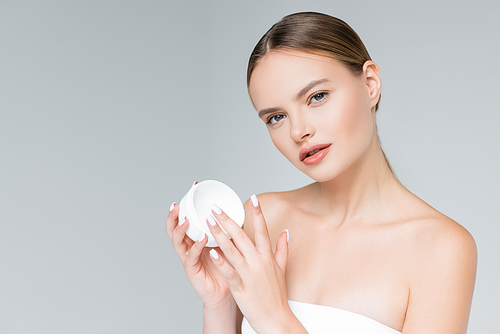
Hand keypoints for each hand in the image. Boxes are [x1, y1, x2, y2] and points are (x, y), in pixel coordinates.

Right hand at [166, 202, 233, 308]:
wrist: (226, 293)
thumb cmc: (227, 268)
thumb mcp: (228, 244)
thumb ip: (231, 229)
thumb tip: (242, 210)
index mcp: (196, 237)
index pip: (187, 216)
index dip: (188, 202)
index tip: (193, 186)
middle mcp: (189, 245)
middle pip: (174, 228)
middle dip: (173, 216)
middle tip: (176, 205)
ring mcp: (188, 257)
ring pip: (177, 241)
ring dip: (180, 229)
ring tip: (185, 220)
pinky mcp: (192, 270)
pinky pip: (190, 257)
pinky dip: (195, 247)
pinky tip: (202, 239)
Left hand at [206, 195, 296, 333]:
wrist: (276, 319)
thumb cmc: (276, 296)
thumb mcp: (281, 269)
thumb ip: (282, 249)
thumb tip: (286, 232)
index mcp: (267, 257)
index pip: (263, 230)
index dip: (257, 213)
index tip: (252, 198)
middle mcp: (259, 262)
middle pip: (242, 236)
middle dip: (228, 220)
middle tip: (216, 208)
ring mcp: (249, 274)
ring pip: (232, 250)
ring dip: (219, 234)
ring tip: (208, 222)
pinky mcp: (240, 286)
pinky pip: (229, 271)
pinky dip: (221, 260)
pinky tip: (212, 250)